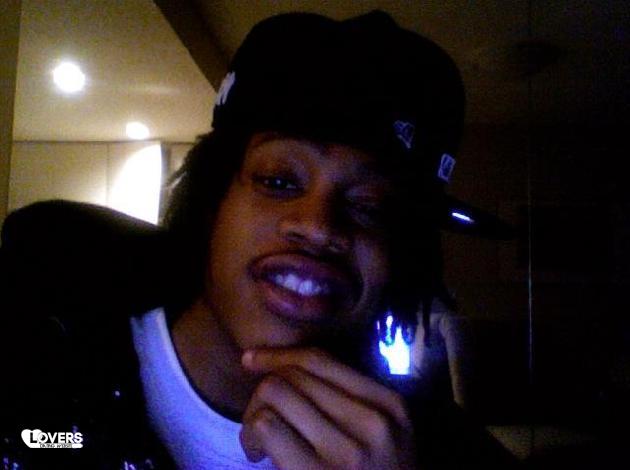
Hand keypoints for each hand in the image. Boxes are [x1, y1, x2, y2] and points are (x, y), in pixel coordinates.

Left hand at [240, 347, 417, 468]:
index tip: (252, 360)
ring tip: (258, 441)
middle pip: (294, 375)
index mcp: (390, 406)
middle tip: (259, 421)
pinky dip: (250, 434)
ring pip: (277, 392)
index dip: (279, 355)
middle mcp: (374, 423)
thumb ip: (347, 401)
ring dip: (254, 412)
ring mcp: (349, 453)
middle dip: (264, 390)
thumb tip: (284, 367)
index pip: (321, 360)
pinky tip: (257, 456)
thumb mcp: (379, 436)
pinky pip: (267, 425)